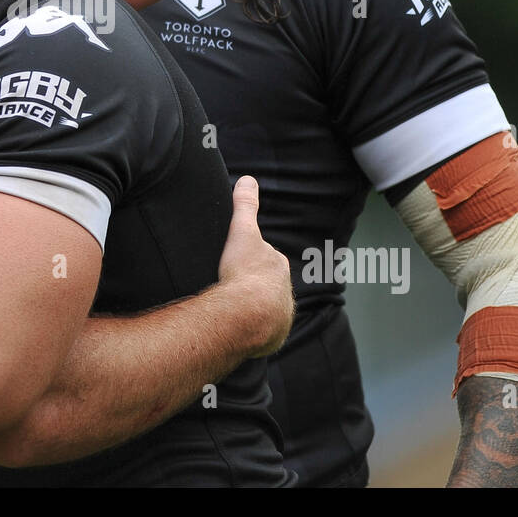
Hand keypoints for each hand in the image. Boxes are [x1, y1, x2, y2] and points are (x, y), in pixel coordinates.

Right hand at [217, 176, 293, 357]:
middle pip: (269, 286)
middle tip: (233, 287)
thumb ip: (245, 205)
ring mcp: (280, 317)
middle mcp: (285, 292)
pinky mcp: (273, 337)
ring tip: (234, 311)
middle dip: (255, 287)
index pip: (267, 260)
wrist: (248, 314)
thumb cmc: (244, 272)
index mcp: (278, 266)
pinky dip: (255, 332)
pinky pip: (264, 333)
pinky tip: (240, 330)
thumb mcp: (242, 232)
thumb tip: (248, 179)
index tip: (238, 263)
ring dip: (254, 311)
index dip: (253, 260)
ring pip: (268, 311)